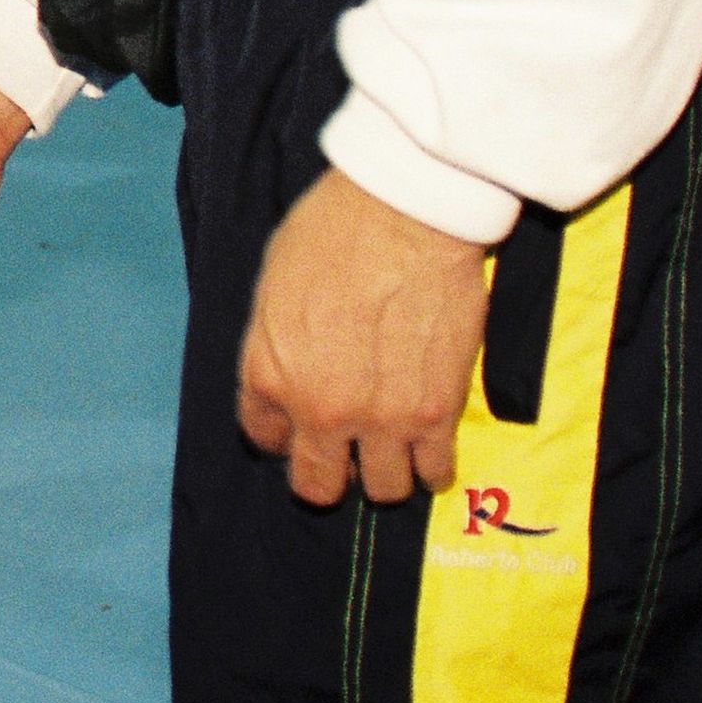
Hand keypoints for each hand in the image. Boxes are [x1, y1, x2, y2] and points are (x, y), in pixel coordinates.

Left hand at [234, 168, 490, 507]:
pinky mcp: (438, 412)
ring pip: (383, 489)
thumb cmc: (334, 230)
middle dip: (327, 473)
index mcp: (269, 374)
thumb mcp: (274, 283)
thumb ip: (277, 342)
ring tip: (392, 449)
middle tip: (344, 453)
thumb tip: (290, 364)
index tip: (297, 424)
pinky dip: (432, 469)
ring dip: (384, 473)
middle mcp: (320, 410)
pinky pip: (435, 472)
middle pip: (318, 484)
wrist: (406, 213)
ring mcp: (382, 418)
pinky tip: (429, 451)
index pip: (264, 437)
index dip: (282, 433)